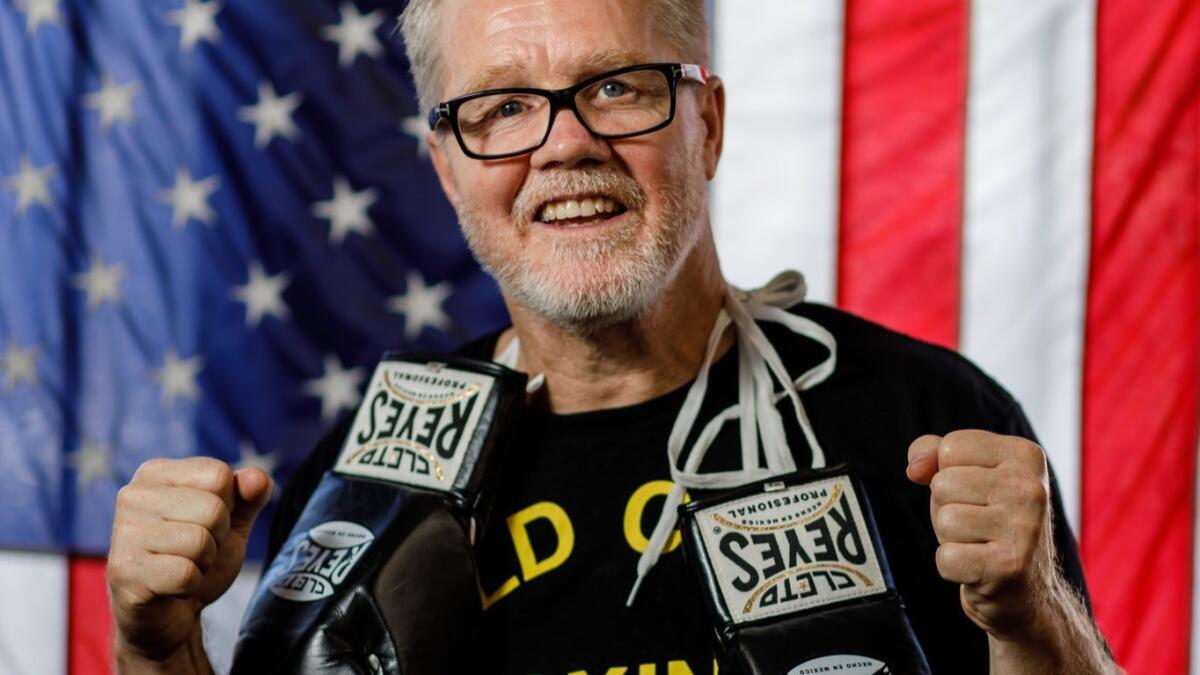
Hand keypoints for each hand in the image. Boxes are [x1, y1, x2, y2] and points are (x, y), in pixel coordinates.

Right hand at [108, 457, 272, 669]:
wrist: (169, 613)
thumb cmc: (197, 557)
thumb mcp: (232, 522)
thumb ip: (249, 496)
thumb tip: (258, 478)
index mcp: (156, 473)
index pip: (219, 475)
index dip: (228, 505)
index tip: (205, 522)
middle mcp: (133, 495)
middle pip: (213, 509)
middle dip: (217, 537)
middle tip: (194, 550)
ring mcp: (123, 533)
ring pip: (200, 542)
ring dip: (204, 562)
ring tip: (182, 565)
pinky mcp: (124, 572)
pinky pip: (186, 574)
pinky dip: (191, 584)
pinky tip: (171, 586)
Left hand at [905, 430, 1054, 638]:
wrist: (1027, 592)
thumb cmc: (990, 523)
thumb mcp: (968, 475)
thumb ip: (935, 453)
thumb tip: (915, 468)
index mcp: (1026, 455)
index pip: (950, 447)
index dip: (948, 472)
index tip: (979, 493)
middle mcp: (1031, 488)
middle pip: (943, 484)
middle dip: (948, 507)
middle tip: (980, 525)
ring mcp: (1024, 528)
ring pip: (944, 519)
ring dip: (951, 537)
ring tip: (980, 545)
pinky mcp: (1009, 566)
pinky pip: (945, 557)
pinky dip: (952, 566)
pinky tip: (979, 569)